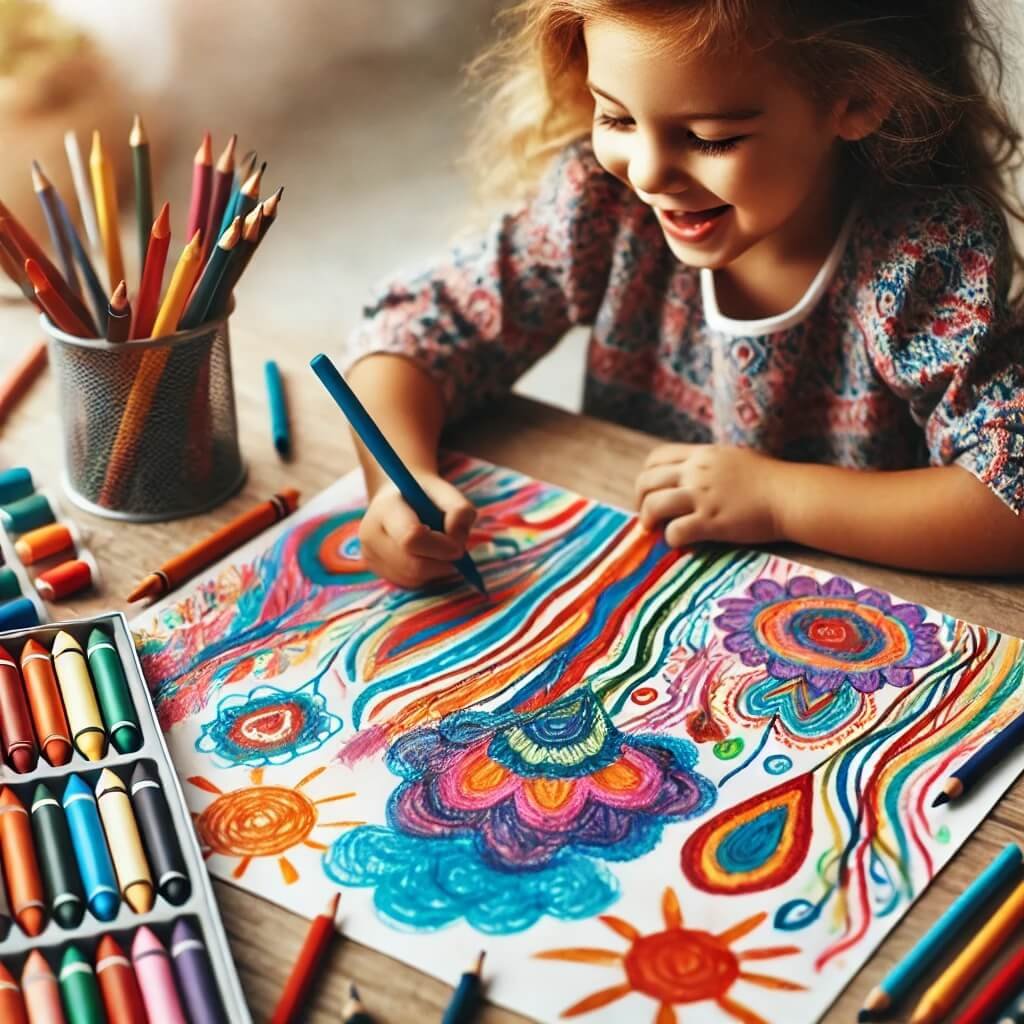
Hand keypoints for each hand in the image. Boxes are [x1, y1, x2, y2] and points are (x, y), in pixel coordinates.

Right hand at [359, 473, 476, 588]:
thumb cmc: (426, 496)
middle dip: (441, 562)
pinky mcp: (375, 570)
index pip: (410, 539)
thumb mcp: (448, 493)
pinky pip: (408, 583)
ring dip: (436, 569)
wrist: (399, 498)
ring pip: (412, 578)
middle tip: (455, 551)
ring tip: (438, 548)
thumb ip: (460, 512)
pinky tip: (427, 556)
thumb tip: (457, 544)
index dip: (440, 547)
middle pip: (412, 565)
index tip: (459, 546)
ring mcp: (369, 554)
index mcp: (385, 508)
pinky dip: (426, 575)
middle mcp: (370, 533)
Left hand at [635, 443, 784, 547]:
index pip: (656, 458)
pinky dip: (671, 539)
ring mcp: (702, 496)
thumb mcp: (733, 458)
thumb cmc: (769, 479)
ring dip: (647, 519)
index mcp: (701, 454)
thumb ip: (708, 463)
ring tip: (652, 529)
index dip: (646, 476)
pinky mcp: (711, 521)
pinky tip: (681, 542)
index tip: (650, 491)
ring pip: (654, 505)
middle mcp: (696, 471)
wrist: (791, 495)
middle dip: (640, 500)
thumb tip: (691, 472)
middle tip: (646, 516)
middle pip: (647, 481)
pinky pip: (675, 531)